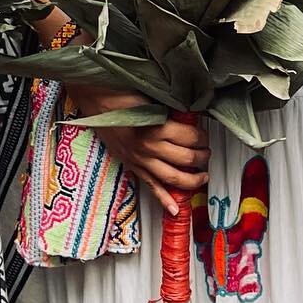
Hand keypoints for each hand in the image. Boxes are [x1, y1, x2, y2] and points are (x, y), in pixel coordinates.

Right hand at [64, 84, 208, 215]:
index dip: (202, 137)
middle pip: (186, 159)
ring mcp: (140, 160)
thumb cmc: (121, 93)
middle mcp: (149, 147)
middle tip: (207, 152)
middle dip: (202, 157)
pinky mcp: (132, 166)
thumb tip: (193, 115)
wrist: (94, 99)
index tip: (205, 134)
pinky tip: (175, 209)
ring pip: (173, 177)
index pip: (190, 138)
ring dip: (192, 180)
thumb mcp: (151, 97)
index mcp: (156, 128)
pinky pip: (151, 186)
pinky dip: (163, 199)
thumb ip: (171, 109)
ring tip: (202, 177)